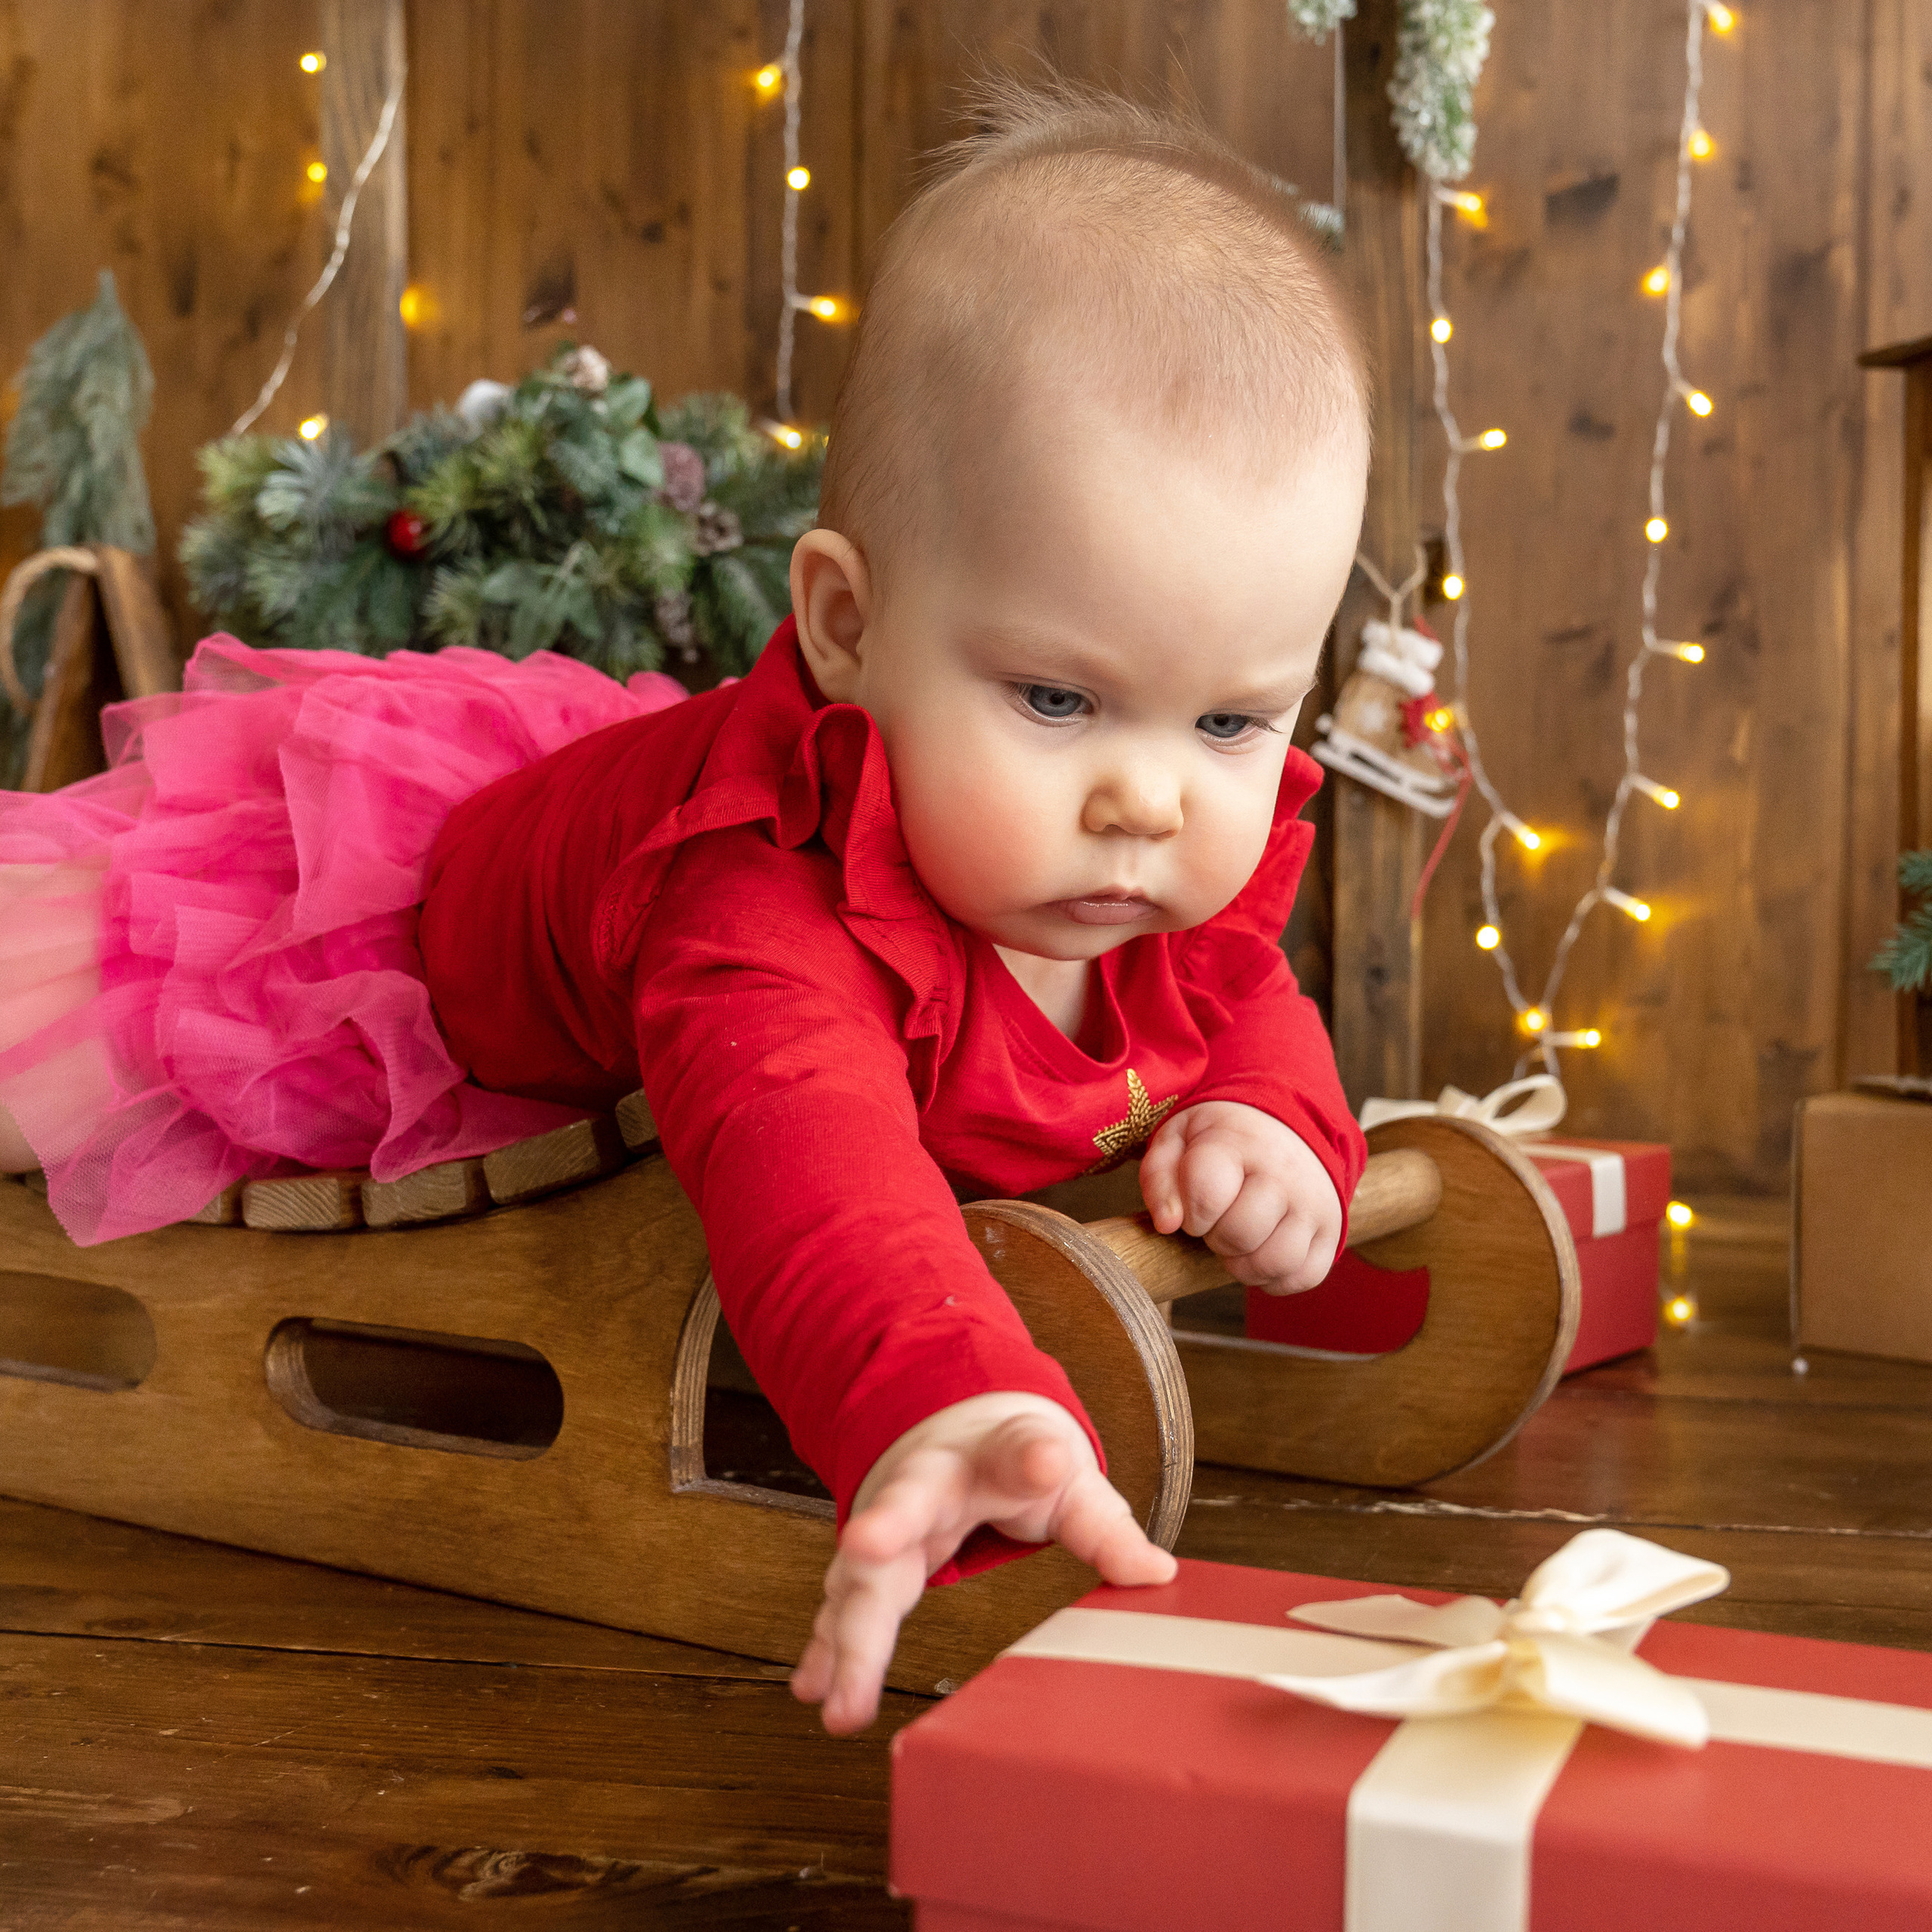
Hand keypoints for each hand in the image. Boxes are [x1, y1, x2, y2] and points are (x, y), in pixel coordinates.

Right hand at [789, 1392, 1175, 1735]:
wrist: (945, 1429)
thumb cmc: (1010, 1459)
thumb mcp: (1066, 1480)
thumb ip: (1103, 1525)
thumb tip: (1155, 1572)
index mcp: (987, 1457)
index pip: (1014, 1452)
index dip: (1032, 1457)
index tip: (1047, 1458)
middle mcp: (924, 1484)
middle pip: (905, 1509)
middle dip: (883, 1531)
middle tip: (866, 1550)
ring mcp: (886, 1524)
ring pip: (861, 1572)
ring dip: (845, 1630)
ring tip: (837, 1693)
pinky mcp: (867, 1564)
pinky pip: (843, 1608)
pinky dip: (826, 1648)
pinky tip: (811, 1689)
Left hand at [1139, 1100, 1341, 1294]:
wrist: (1288, 1125)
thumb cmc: (1223, 1138)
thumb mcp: (1178, 1138)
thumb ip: (1159, 1177)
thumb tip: (1167, 1225)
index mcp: (1240, 1142)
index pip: (1207, 1196)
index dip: (1191, 1214)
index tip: (1196, 1206)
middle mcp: (1284, 1173)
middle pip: (1239, 1235)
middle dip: (1216, 1238)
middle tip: (1218, 1221)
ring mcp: (1314, 1204)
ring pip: (1274, 1263)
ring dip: (1244, 1265)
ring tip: (1238, 1241)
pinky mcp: (1333, 1231)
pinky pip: (1303, 1277)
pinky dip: (1275, 1278)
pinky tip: (1261, 1251)